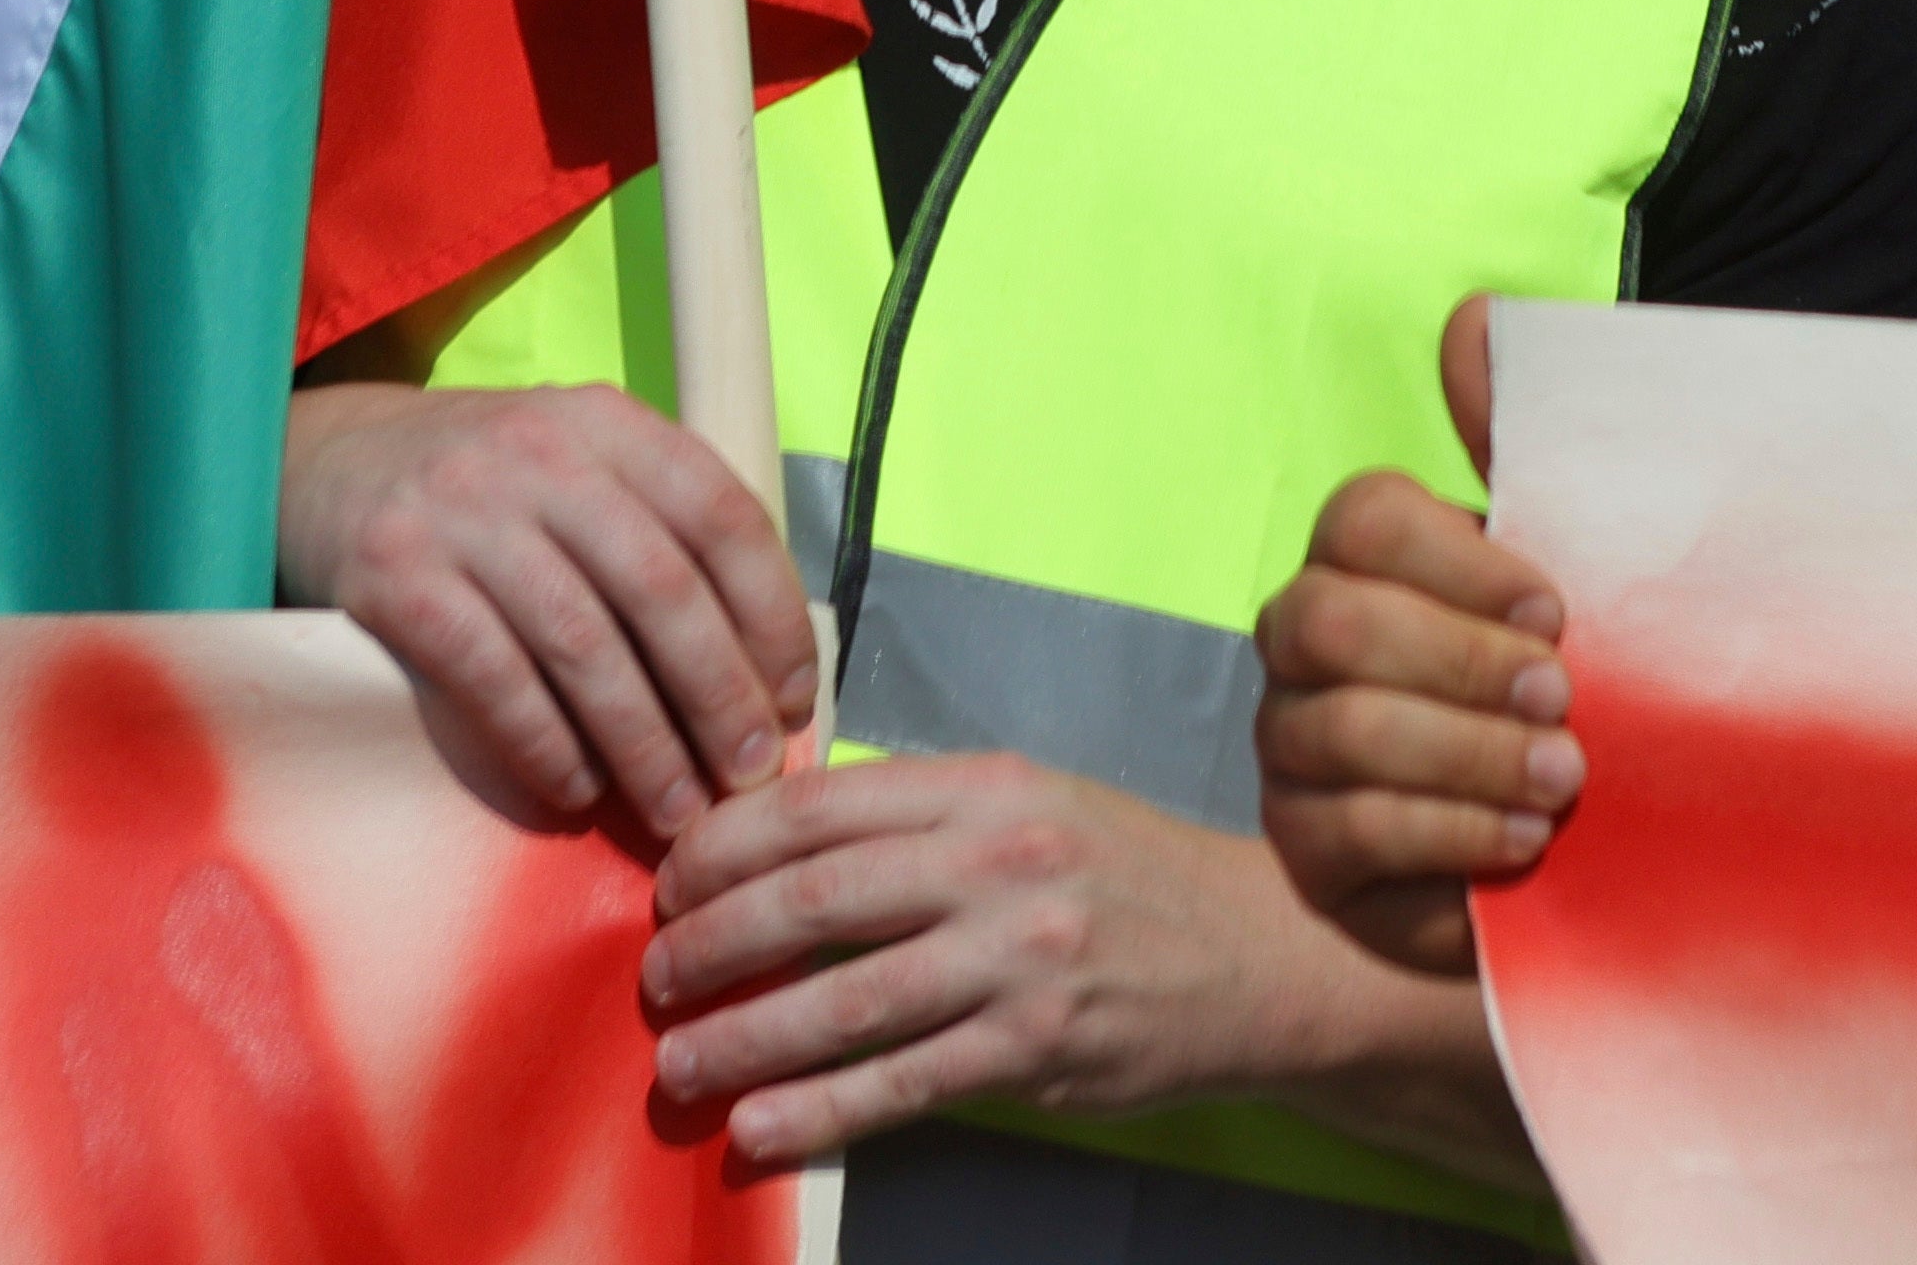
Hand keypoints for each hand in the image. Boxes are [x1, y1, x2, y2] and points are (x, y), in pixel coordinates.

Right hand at [276, 379, 816, 840]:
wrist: (323, 460)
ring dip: (643, 744)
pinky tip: (576, 792)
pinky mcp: (395, 573)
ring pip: (582, 644)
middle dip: (720, 699)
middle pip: (662, 589)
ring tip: (677, 812)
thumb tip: (763, 675)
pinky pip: (492, 676)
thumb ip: (660, 535)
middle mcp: (543, 454)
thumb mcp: (578, 467)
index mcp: (609, 425)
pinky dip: (544, 744)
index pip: (721, 516)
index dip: (772, 617)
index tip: (795, 703)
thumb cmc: (487, 490)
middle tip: (750, 781)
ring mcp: (464, 510)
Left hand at [640, 756, 1344, 1165]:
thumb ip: (920, 817)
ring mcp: (1021, 958)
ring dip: (743, 1037)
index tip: (669, 881)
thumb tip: (775, 842)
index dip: (724, 842)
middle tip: (656, 978)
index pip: (821, 803)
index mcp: (986, 787)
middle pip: (815, 896)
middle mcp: (1000, 862)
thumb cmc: (1126, 875)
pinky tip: (758, 1130)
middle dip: (712, 941)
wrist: (1261, 953)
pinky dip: (819, 1112)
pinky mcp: (1036, 1049)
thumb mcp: (1034, 804)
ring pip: (846, 1000)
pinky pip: (903, 1084)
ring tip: (679, 1065)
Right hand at [1250, 297, 1583, 975]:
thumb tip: (1471, 317)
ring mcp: (1292, 744)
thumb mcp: (1565, 572)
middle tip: (1562, 700)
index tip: (1556, 608)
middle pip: (1331, 620)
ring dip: (1469, 754)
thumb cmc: (1558, 690)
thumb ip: (1517, 447)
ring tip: (1563, 780)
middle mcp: (1303, 639)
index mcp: (1364, 557)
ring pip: (1343, 729)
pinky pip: (1350, 828)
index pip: (1361, 517)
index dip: (1457, 559)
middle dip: (1460, 662)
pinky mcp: (1306, 847)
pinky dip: (1450, 830)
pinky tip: (1523, 839)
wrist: (1574, 847)